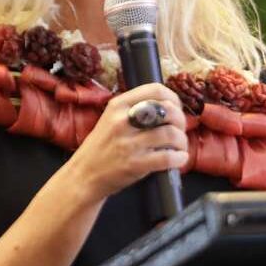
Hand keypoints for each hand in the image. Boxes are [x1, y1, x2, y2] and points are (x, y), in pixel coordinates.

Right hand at [63, 83, 187, 201]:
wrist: (84, 175)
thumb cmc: (101, 147)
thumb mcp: (110, 119)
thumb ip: (133, 110)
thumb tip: (166, 106)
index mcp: (118, 105)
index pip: (155, 89)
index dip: (173, 98)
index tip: (176, 108)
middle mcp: (123, 121)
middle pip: (166, 110)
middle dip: (181, 120)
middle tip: (180, 129)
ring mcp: (129, 144)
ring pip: (170, 134)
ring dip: (182, 141)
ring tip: (180, 147)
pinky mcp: (135, 164)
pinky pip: (166, 158)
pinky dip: (179, 158)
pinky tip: (179, 158)